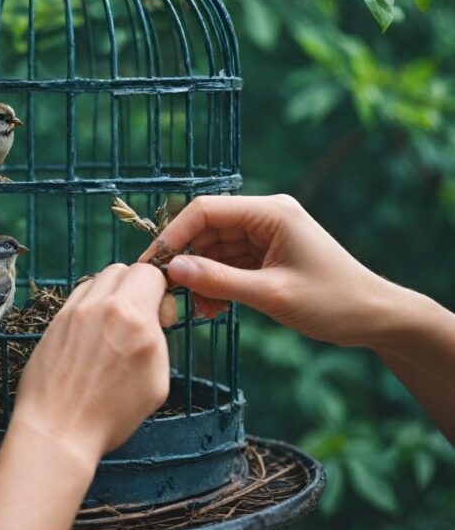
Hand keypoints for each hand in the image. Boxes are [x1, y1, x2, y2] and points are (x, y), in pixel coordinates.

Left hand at [12, 263, 170, 463]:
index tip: (161, 312)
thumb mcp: (157, 381)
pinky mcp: (54, 322)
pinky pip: (77, 298)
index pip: (150, 273)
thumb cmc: (110, 415)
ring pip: (98, 280)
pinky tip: (92, 334)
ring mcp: (73, 312)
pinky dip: (90, 306)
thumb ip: (159, 337)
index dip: (160, 290)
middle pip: (123, 270)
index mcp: (133, 319)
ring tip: (113, 328)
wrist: (58, 429)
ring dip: (111, 294)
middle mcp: (101, 307)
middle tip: (139, 319)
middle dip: (136, 287)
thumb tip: (155, 315)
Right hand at [139, 194, 393, 347]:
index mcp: (270, 211)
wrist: (376, 319)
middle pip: (206, 229)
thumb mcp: (271, 294)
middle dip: (186, 260)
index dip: (174, 235)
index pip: (205, 210)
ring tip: (197, 310)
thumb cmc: (333, 302)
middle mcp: (264, 216)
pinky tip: (213, 308)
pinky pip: (228, 263)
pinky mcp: (266, 254)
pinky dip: (216, 284)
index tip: (153, 264)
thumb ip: (219, 281)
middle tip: (168, 292)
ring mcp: (265, 235)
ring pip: (214, 249)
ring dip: (201, 277)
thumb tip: (174, 270)